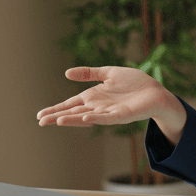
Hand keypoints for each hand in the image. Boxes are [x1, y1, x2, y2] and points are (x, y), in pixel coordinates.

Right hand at [36, 66, 185, 142]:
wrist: (156, 91)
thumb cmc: (134, 83)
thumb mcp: (108, 73)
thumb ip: (89, 73)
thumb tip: (66, 73)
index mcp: (94, 97)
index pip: (70, 104)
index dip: (56, 109)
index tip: (40, 115)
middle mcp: (98, 106)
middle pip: (74, 113)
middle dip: (58, 117)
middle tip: (41, 122)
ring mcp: (109, 112)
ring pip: (86, 117)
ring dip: (72, 119)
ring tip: (57, 121)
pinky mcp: (121, 115)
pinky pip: (106, 118)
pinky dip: (94, 118)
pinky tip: (84, 118)